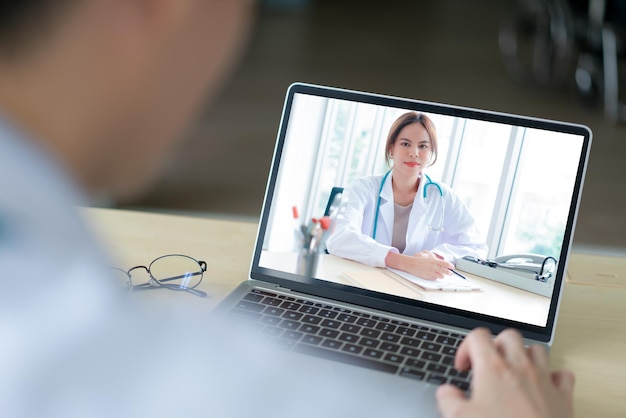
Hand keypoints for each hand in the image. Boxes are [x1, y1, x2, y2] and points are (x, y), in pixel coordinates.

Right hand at [386, 250, 453, 279]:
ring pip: (440, 276)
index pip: (445, 264)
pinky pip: (434, 278)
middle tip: (451, 273)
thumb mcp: (426, 253)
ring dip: (442, 275)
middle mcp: (434, 267)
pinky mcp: (427, 277)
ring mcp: (431, 272)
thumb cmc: (417, 258)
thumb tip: (438, 257)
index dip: (450, 266)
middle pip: (445, 271)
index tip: (452, 267)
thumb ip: (433, 255)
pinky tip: (435, 276)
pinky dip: (436, 277)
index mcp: (434, 260)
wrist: (410, 264)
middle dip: (449, 272)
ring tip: (443, 275)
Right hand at [436, 328, 574, 417]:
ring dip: (524, 356)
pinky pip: (562, 375)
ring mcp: (544, 380)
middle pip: (508, 336)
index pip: (477, 336)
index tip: (464, 367)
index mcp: (493, 368)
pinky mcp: (563, 397)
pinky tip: (544, 386)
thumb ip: (448, 400)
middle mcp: (520, 367)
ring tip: (514, 371)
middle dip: (496, 345)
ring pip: (537, 350)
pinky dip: (553, 376)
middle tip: (488, 364)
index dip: (466, 347)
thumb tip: (446, 392)